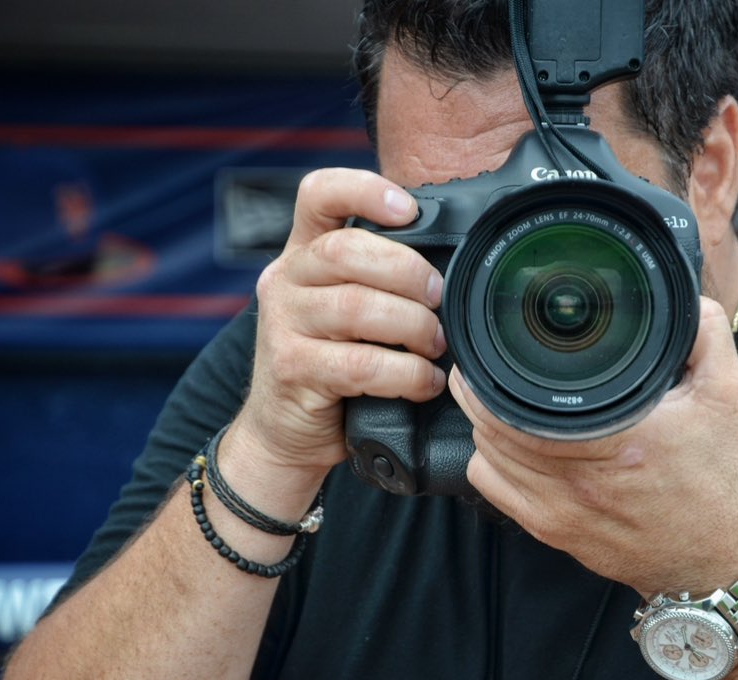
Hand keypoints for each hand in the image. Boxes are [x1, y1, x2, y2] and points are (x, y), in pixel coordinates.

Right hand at [228, 169, 447, 503]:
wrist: (285, 432)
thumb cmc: (334, 365)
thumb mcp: (351, 311)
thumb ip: (382, 280)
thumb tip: (454, 267)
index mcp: (304, 253)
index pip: (318, 194)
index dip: (364, 189)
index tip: (408, 209)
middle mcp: (286, 279)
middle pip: (346, 249)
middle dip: (407, 271)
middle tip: (438, 298)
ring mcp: (282, 323)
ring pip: (356, 306)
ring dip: (412, 326)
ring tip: (436, 346)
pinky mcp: (291, 368)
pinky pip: (360, 363)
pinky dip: (405, 373)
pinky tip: (424, 381)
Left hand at [448, 297, 737, 594]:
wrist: (713, 560)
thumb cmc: (718, 481)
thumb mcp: (728, 397)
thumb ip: (706, 338)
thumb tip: (685, 298)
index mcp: (616, 440)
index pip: (518, 405)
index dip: (493, 373)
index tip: (492, 348)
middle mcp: (579, 478)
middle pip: (491, 426)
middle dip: (480, 391)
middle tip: (483, 367)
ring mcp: (558, 509)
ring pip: (486, 455)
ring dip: (483, 424)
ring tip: (495, 399)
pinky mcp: (551, 531)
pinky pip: (492, 488)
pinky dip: (488, 460)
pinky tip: (506, 444)